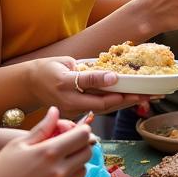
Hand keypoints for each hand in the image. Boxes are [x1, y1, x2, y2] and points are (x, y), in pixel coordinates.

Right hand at [0, 107, 94, 176]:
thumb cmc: (2, 170)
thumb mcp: (19, 144)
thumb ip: (42, 127)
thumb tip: (55, 111)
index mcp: (50, 152)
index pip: (83, 136)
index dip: (82, 131)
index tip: (76, 131)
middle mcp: (60, 170)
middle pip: (87, 153)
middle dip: (81, 146)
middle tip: (68, 147)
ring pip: (82, 171)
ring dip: (75, 165)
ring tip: (58, 164)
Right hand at [25, 57, 152, 115]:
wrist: (30, 85)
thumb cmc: (48, 69)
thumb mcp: (64, 62)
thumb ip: (85, 68)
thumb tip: (110, 74)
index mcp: (64, 83)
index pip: (87, 82)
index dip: (103, 80)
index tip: (119, 78)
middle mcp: (69, 101)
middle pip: (101, 103)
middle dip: (126, 98)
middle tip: (146, 94)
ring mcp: (73, 111)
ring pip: (103, 109)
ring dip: (125, 104)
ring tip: (146, 97)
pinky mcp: (76, 114)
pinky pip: (99, 110)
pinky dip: (116, 105)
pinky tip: (132, 100)